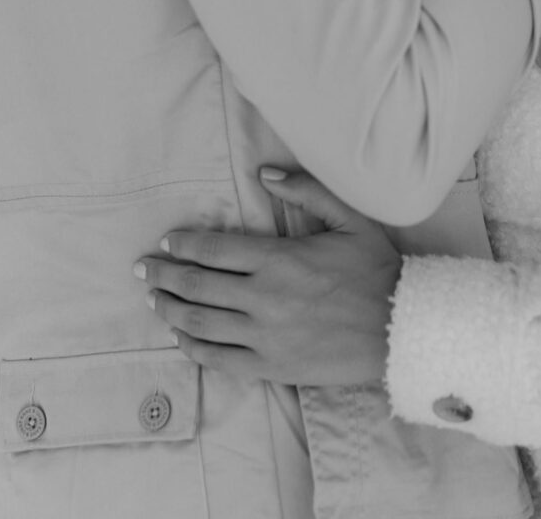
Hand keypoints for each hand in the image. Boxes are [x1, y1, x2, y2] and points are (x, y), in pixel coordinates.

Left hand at [133, 168, 401, 386]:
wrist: (399, 330)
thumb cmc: (375, 270)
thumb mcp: (349, 218)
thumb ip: (307, 191)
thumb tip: (264, 174)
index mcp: (278, 259)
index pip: (213, 250)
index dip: (182, 245)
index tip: (166, 242)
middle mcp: (262, 299)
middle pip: (196, 286)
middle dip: (162, 276)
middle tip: (141, 270)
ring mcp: (263, 337)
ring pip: (199, 323)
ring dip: (169, 310)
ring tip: (153, 301)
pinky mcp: (269, 368)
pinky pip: (217, 360)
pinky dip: (192, 347)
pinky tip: (181, 336)